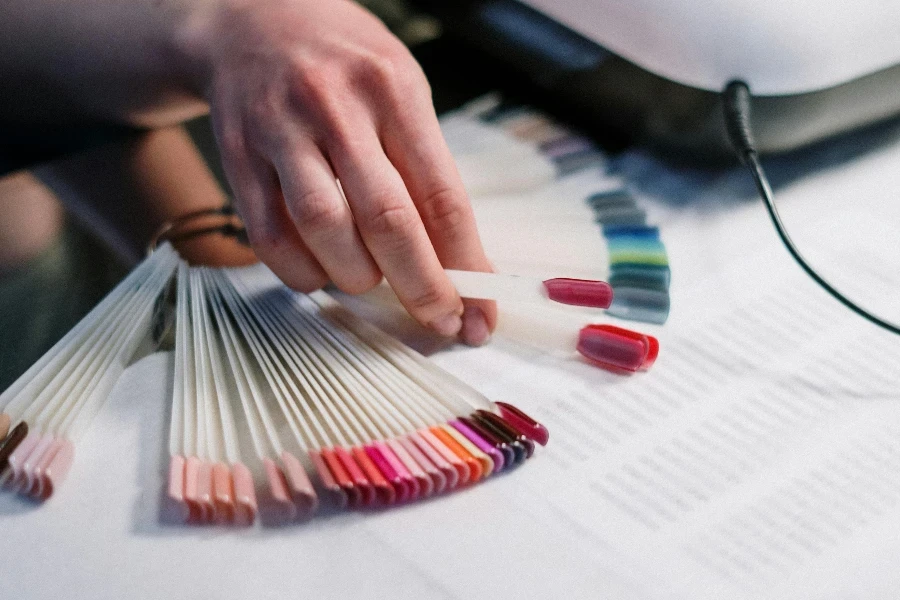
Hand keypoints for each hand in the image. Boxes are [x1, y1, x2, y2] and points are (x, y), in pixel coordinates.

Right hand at [185, 0, 494, 343]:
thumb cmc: (341, 63)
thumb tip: (454, 259)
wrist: (247, 17)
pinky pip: (268, 236)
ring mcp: (280, 130)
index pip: (441, 195)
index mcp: (393, 89)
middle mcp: (336, 107)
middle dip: (421, 287)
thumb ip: (422, 165)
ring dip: (355, 277)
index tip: (479, 311)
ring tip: (368, 280)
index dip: (465, 264)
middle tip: (440, 321)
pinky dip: (301, 272)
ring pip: (324, 229)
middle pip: (387, 220)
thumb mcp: (398, 89)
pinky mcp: (237, 155)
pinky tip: (320, 272)